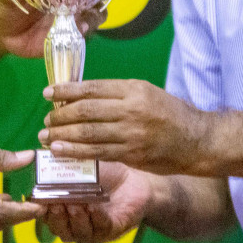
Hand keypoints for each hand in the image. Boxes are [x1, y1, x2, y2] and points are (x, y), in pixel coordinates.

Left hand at [40, 79, 213, 174]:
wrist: (196, 140)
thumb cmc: (169, 113)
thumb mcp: (146, 92)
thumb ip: (117, 94)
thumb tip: (82, 96)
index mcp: (133, 89)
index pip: (92, 88)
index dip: (66, 91)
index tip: (48, 93)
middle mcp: (131, 109)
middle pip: (86, 110)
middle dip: (60, 115)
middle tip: (46, 119)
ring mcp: (131, 133)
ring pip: (88, 133)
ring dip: (62, 134)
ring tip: (46, 136)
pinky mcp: (131, 154)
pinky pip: (98, 152)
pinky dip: (76, 151)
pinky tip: (61, 150)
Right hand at [40, 161, 151, 242]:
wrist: (135, 179)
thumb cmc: (105, 173)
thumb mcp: (82, 166)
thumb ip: (64, 163)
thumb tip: (47, 147)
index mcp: (64, 210)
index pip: (45, 216)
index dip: (39, 210)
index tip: (37, 200)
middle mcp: (75, 224)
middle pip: (60, 228)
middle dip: (57, 217)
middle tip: (56, 203)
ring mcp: (94, 231)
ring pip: (79, 232)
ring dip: (75, 219)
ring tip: (75, 204)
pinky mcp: (112, 230)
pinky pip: (101, 228)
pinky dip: (96, 218)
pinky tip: (93, 207)